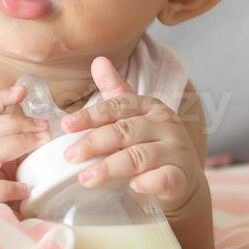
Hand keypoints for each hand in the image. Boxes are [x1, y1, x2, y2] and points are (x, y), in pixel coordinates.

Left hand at [57, 56, 203, 215]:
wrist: (181, 181)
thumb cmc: (150, 145)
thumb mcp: (133, 118)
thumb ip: (115, 93)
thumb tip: (98, 61)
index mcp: (151, 107)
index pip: (118, 106)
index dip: (90, 116)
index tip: (66, 126)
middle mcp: (166, 125)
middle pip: (125, 131)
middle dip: (94, 143)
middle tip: (69, 156)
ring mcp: (176, 151)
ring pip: (140, 156)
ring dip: (110, 168)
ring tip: (85, 178)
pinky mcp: (182, 177)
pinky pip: (165, 178)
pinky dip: (148, 182)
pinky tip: (133, 186)